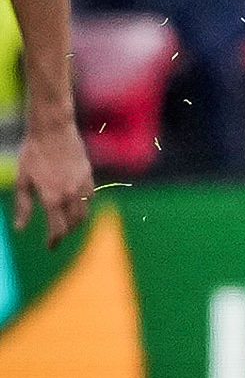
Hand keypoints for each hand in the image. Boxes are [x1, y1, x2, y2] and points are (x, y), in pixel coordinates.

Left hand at [15, 119, 92, 249]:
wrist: (54, 130)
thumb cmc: (33, 154)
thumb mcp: (22, 181)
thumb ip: (23, 206)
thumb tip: (20, 229)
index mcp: (52, 198)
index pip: (58, 229)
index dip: (54, 241)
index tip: (51, 247)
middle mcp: (70, 194)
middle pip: (74, 223)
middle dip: (66, 232)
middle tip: (58, 236)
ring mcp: (82, 184)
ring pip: (85, 212)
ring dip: (77, 221)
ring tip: (68, 223)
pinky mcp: (89, 175)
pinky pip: (90, 197)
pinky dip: (84, 206)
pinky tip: (76, 205)